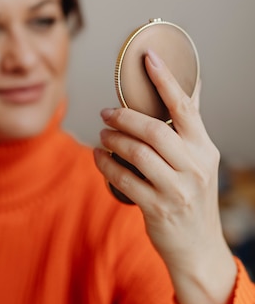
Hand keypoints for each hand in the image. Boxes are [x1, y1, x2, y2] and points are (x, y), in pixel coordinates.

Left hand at [94, 49, 236, 303]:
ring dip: (112, 140)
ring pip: (136, 153)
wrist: (198, 247)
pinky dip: (105, 165)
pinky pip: (123, 179)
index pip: (185, 107)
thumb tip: (191, 83)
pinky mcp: (157, 209)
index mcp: (205, 148)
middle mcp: (195, 166)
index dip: (165, 79)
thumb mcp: (200, 160)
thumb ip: (189, 125)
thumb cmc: (193, 196)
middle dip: (124, 117)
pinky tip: (98, 157)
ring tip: (102, 136)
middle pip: (154, 130)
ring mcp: (177, 190)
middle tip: (106, 113)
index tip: (147, 56)